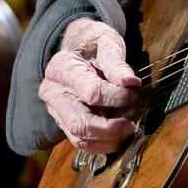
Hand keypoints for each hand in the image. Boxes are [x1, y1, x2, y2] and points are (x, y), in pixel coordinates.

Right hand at [38, 18, 140, 154]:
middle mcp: (53, 92)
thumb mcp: (107, 43)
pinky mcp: (64, 121)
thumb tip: (130, 83)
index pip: (92, 92)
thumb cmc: (93, 44)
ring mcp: (56, 110)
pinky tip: (118, 137)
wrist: (79, 46)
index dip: (117, 97)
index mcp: (61, 68)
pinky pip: (80, 142)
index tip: (134, 92)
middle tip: (131, 124)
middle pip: (80, 123)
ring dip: (107, 140)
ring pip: (79, 138)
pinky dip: (101, 145)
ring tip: (127, 130)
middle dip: (110, 129)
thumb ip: (117, 63)